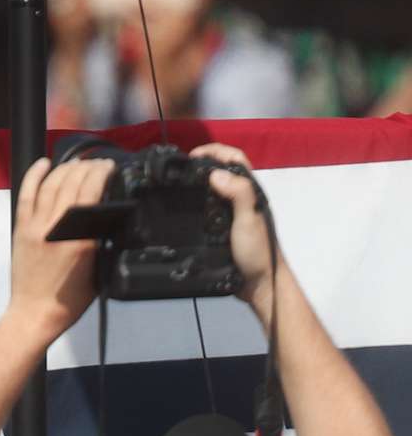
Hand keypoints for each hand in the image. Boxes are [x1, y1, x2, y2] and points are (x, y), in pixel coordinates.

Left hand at [11, 154, 111, 335]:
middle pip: (71, 185)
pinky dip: (34, 176)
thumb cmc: (71, 300)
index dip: (100, 175)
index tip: (109, 166)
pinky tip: (44, 164)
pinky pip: (27, 195)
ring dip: (66, 169)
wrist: (35, 313)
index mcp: (80, 239)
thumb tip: (107, 216)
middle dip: (87, 168)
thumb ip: (100, 241)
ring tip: (79, 162)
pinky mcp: (21, 228)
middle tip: (99, 163)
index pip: (91, 194)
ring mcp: (36, 226)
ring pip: (51, 185)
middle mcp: (57, 227)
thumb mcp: (98, 270)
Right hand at [192, 142, 274, 306]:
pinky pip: (207, 207)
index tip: (191, 157)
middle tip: (177, 171)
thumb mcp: (249, 219)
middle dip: (201, 163)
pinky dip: (194, 201)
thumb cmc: (258, 251)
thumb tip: (215, 173)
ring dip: (197, 182)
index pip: (235, 158)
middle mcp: (242, 199)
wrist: (260, 284)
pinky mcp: (223, 228)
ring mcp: (233, 214)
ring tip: (174, 187)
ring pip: (214, 188)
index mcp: (251, 193)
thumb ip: (239, 194)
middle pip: (223, 170)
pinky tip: (180, 209)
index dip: (215, 150)